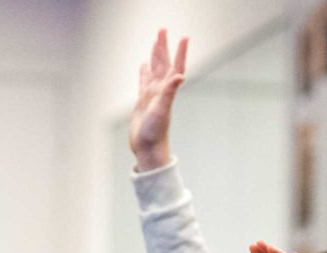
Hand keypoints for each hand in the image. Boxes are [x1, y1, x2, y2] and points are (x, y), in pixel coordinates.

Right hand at [129, 29, 187, 170]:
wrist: (148, 149)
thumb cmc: (156, 133)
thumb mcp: (162, 110)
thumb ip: (169, 91)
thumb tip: (179, 76)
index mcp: (167, 90)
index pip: (175, 66)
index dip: (180, 52)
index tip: (183, 37)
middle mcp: (161, 91)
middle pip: (163, 63)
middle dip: (163, 46)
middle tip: (162, 30)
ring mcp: (152, 95)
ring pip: (154, 70)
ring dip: (155, 55)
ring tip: (155, 41)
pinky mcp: (143, 101)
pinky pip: (144, 81)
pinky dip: (144, 72)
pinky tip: (144, 65)